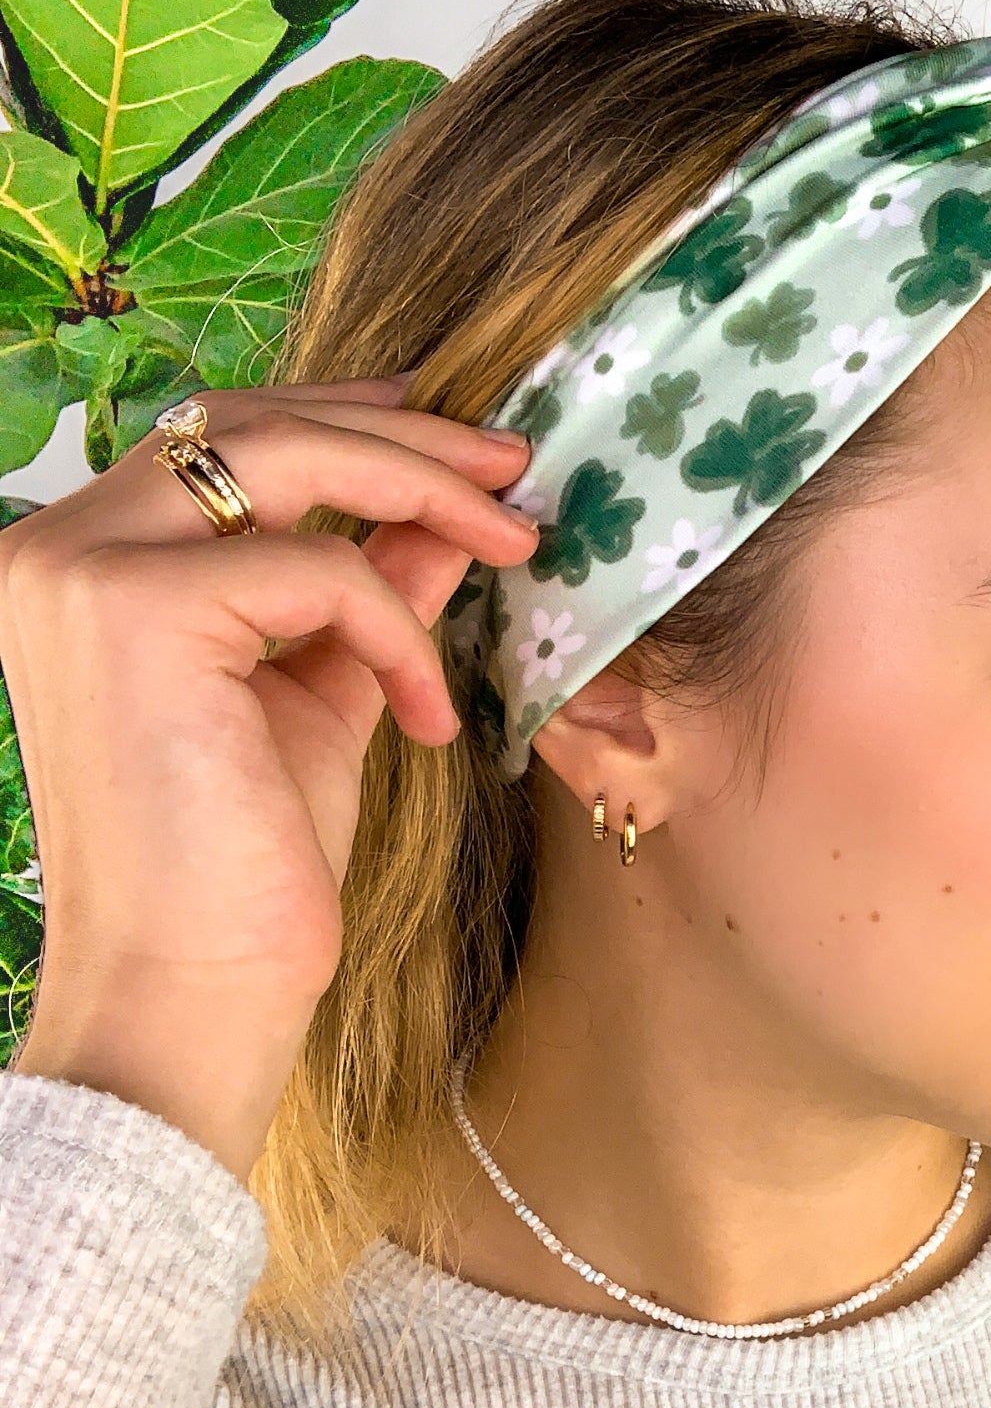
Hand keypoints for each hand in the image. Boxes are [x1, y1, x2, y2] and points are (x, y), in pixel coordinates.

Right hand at [0, 375, 538, 1176]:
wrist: (194, 990)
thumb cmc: (244, 865)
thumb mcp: (322, 691)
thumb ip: (366, 591)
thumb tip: (440, 516)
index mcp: (82, 561)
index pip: (219, 437)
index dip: (345, 416)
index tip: (456, 439)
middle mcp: (57, 547)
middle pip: (251, 423)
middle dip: (404, 434)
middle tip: (514, 468)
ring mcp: (81, 570)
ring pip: (286, 460)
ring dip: (423, 488)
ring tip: (516, 539)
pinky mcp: (134, 611)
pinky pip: (321, 573)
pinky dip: (400, 635)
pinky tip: (428, 717)